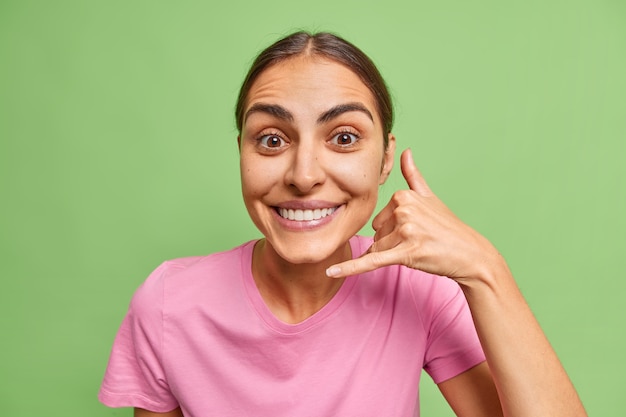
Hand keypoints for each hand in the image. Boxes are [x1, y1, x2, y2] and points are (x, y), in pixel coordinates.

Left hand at [326, 149, 500, 280]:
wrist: (470, 254)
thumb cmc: (448, 227)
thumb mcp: (430, 197)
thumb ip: (413, 176)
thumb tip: (406, 150)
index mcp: (403, 195)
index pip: (378, 219)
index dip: (393, 230)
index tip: (414, 230)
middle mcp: (403, 209)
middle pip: (377, 234)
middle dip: (393, 244)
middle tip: (419, 242)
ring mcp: (406, 230)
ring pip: (380, 249)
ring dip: (396, 255)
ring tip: (421, 250)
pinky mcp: (407, 252)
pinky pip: (372, 260)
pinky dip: (352, 268)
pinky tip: (332, 272)